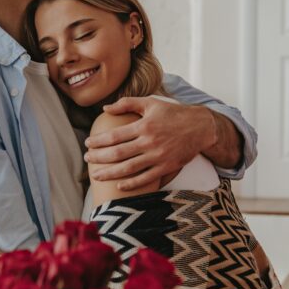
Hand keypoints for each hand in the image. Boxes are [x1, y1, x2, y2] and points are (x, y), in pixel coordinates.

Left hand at [83, 97, 217, 190]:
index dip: (98, 141)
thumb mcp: (151, 103)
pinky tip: (119, 186)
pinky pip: (145, 178)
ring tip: (96, 175)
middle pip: (117, 153)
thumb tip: (105, 108)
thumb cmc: (173, 114)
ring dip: (109, 173)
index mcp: (143, 125)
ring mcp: (158, 156)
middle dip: (99, 158)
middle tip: (87, 159)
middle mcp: (149, 142)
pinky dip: (131, 184)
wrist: (201, 127)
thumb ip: (127, 103)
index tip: (88, 143)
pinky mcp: (166, 167)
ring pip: (128, 168)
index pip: (114, 136)